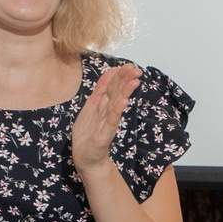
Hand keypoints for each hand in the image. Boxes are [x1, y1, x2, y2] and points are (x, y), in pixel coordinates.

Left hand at [70, 62, 140, 178]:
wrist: (85, 156)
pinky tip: (123, 102)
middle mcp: (107, 112)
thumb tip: (109, 72)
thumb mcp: (91, 106)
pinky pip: (111, 121)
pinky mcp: (104, 135)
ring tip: (134, 82)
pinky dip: (116, 110)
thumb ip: (100, 90)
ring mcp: (107, 123)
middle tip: (137, 70)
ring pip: (117, 104)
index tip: (129, 65)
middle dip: (126, 80)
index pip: (113, 86)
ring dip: (125, 92)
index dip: (120, 75)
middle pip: (117, 92)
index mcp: (103, 104)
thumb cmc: (88, 132)